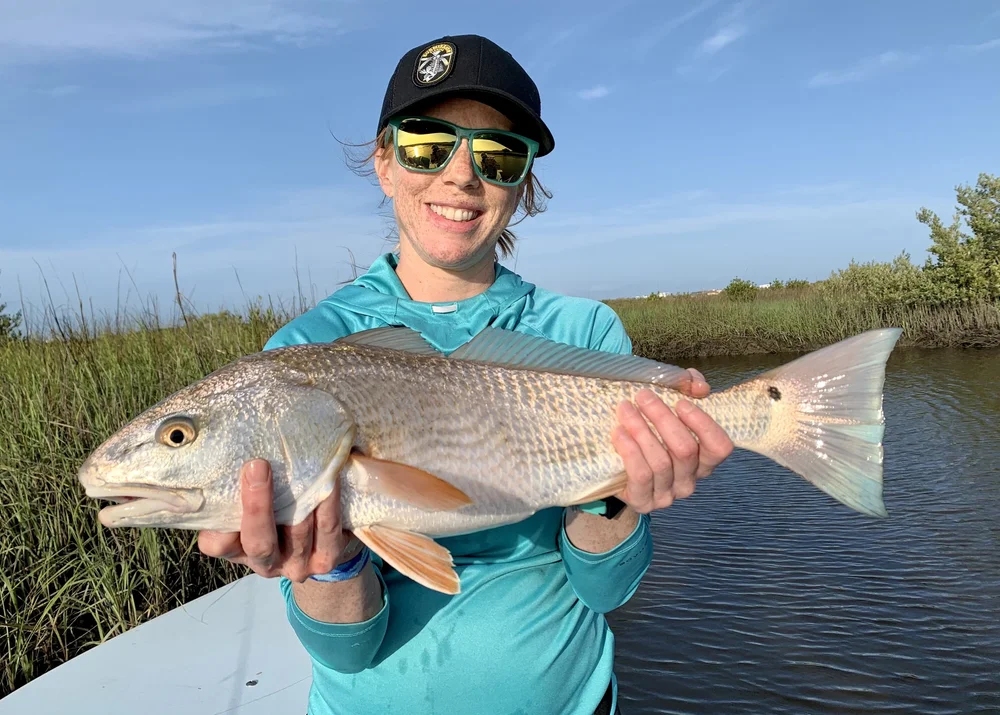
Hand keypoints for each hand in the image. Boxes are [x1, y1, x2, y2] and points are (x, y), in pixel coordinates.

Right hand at [197, 458, 350, 582]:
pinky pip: (327, 527)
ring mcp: (297, 565)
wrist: (322, 536)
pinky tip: (329, 478)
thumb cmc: (278, 507)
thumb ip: (239, 487)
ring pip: (297, 532)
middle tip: (257, 466)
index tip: (220, 491)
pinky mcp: (327, 558)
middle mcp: (265, 563)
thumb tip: (230, 445)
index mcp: (238, 549)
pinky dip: (328, 502)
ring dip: (299, 497)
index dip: (217, 525)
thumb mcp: (252, 501)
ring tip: (301, 463)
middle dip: (258, 505)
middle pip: (258, 542)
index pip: (216, 544)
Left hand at [612, 368, 733, 513]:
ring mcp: (668, 495)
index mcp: (703, 461)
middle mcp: (689, 480)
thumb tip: (699, 386)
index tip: (680, 402)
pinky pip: (640, 474)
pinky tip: (619, 432)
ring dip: (641, 429)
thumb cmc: (650, 432)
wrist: (615, 468)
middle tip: (642, 396)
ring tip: (625, 409)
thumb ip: (689, 387)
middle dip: (662, 418)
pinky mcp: (644, 502)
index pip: (720, 447)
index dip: (703, 424)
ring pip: (660, 461)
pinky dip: (629, 450)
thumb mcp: (671, 406)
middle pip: (684, 449)